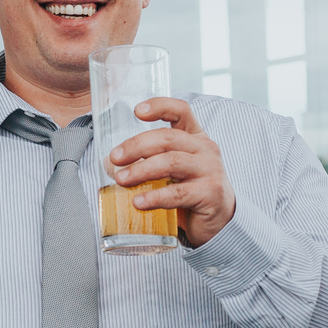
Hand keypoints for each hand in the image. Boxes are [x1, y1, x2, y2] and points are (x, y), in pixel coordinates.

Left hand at [105, 96, 236, 246]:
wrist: (217, 220)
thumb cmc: (189, 191)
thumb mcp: (168, 171)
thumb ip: (144, 162)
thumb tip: (110, 163)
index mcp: (195, 137)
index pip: (181, 111)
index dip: (160, 106)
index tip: (137, 111)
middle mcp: (205, 149)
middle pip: (167, 138)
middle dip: (136, 146)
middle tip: (115, 158)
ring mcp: (210, 170)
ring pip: (171, 162)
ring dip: (141, 170)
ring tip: (121, 180)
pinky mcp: (210, 193)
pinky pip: (178, 193)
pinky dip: (155, 196)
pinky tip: (139, 202)